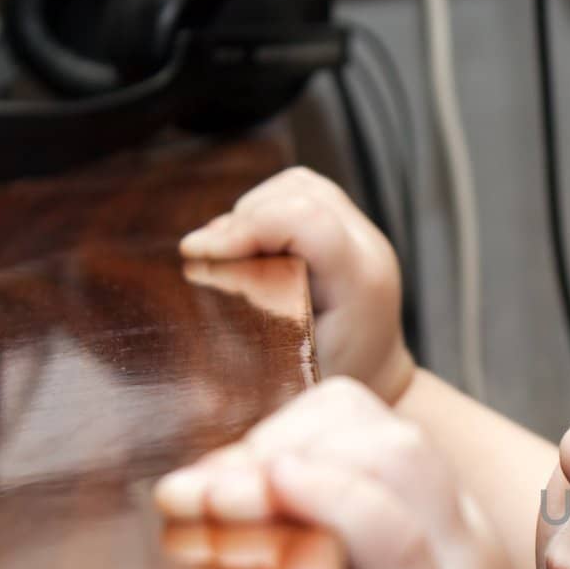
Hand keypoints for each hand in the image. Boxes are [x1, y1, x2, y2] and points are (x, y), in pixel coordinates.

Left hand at [152, 378, 539, 568]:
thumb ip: (319, 563)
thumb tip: (207, 517)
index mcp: (438, 531)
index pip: (369, 425)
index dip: (285, 432)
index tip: (220, 487)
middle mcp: (454, 540)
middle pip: (378, 426)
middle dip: (275, 439)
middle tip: (207, 499)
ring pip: (393, 456)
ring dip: (287, 460)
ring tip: (219, 506)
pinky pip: (391, 536)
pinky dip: (331, 500)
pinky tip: (272, 495)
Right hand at [180, 167, 415, 405]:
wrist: (378, 377)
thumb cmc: (330, 383)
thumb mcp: (287, 373)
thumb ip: (246, 339)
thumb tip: (191, 292)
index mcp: (361, 284)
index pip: (306, 222)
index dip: (245, 227)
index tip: (197, 252)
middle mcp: (370, 250)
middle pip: (298, 195)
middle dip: (242, 221)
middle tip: (208, 257)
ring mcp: (364, 234)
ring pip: (300, 186)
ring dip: (254, 210)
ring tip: (229, 249)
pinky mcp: (350, 227)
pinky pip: (305, 192)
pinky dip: (269, 207)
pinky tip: (252, 243)